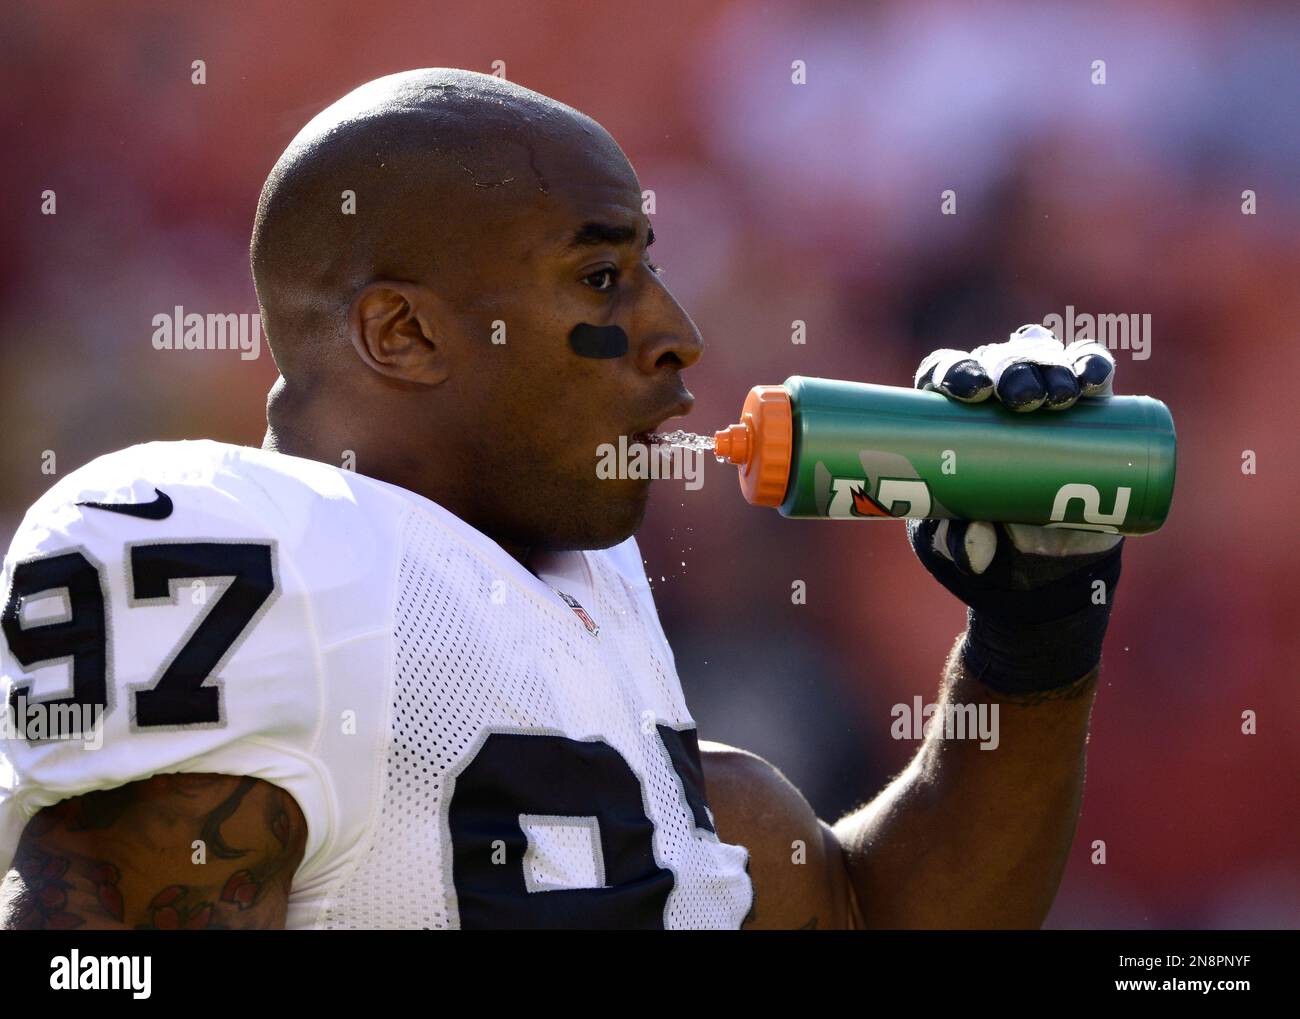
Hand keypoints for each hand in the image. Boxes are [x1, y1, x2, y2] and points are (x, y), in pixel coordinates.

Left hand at [910, 324, 1121, 574]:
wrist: (1043, 559)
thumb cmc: (983, 534)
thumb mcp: (951, 545)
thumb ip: (954, 544)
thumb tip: (978, 545)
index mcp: (951, 412)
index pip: (945, 373)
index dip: (956, 371)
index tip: (972, 393)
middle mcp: (995, 393)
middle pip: (997, 360)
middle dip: (1011, 368)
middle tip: (1022, 399)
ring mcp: (1042, 394)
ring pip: (1044, 358)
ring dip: (1053, 366)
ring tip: (1060, 397)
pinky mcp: (1087, 409)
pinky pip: (1090, 372)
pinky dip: (1094, 364)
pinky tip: (1095, 376)